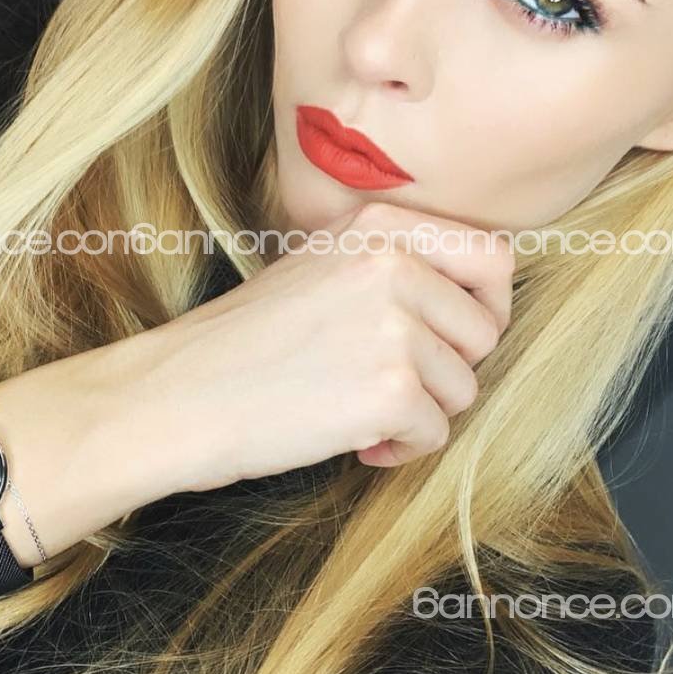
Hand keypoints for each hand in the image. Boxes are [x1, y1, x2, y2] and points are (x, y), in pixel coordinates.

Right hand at [88, 200, 514, 496]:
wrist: (179, 394)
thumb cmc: (242, 339)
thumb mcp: (319, 264)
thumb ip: (391, 262)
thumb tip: (473, 295)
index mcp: (380, 224)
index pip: (493, 258)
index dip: (485, 307)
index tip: (452, 338)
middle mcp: (395, 263)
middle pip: (485, 331)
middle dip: (450, 369)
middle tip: (396, 384)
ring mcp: (396, 325)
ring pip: (464, 388)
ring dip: (420, 412)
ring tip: (361, 411)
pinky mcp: (392, 389)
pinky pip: (435, 433)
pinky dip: (400, 449)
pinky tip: (354, 440)